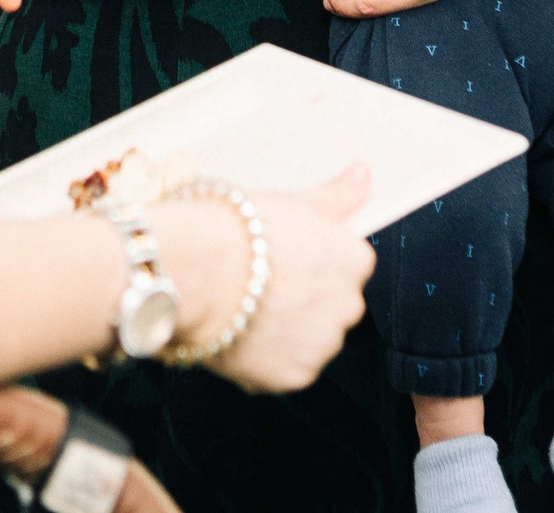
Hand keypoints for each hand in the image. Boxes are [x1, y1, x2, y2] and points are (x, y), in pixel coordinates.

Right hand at [163, 165, 374, 392]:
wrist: (191, 270)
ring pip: (310, 341)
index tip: (284, 259)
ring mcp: (321, 344)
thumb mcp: (291, 201)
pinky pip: (285, 370)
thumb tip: (362, 176)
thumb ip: (336, 196)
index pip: (348, 265)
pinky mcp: (294, 376)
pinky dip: (266, 360)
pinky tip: (240, 331)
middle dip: (304, 300)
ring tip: (245, 307)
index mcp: (354, 259)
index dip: (311, 262)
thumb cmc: (233, 231)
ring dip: (287, 332)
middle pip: (333, 305)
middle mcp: (348, 305)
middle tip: (261, 283)